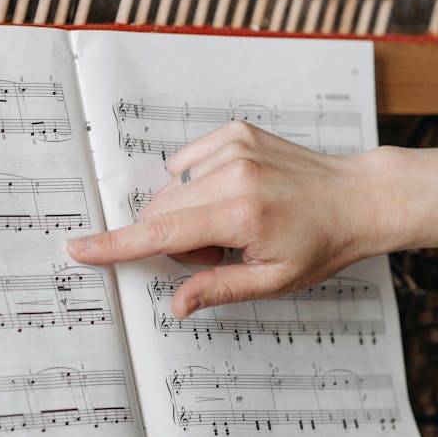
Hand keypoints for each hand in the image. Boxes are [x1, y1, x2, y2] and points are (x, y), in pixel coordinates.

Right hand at [68, 121, 386, 317]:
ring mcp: (233, 147)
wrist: (357, 197)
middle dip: (176, 241)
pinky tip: (232, 195)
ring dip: (188, 214)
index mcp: (242, 214)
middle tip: (219, 253)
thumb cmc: (320, 243)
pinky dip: (198, 186)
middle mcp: (234, 173)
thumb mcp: (273, 281)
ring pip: (171, 190)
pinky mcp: (235, 131)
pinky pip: (187, 165)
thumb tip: (177, 304)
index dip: (117, 246)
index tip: (80, 248)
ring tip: (231, 224)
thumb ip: (219, 290)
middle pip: (161, 213)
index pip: (163, 234)